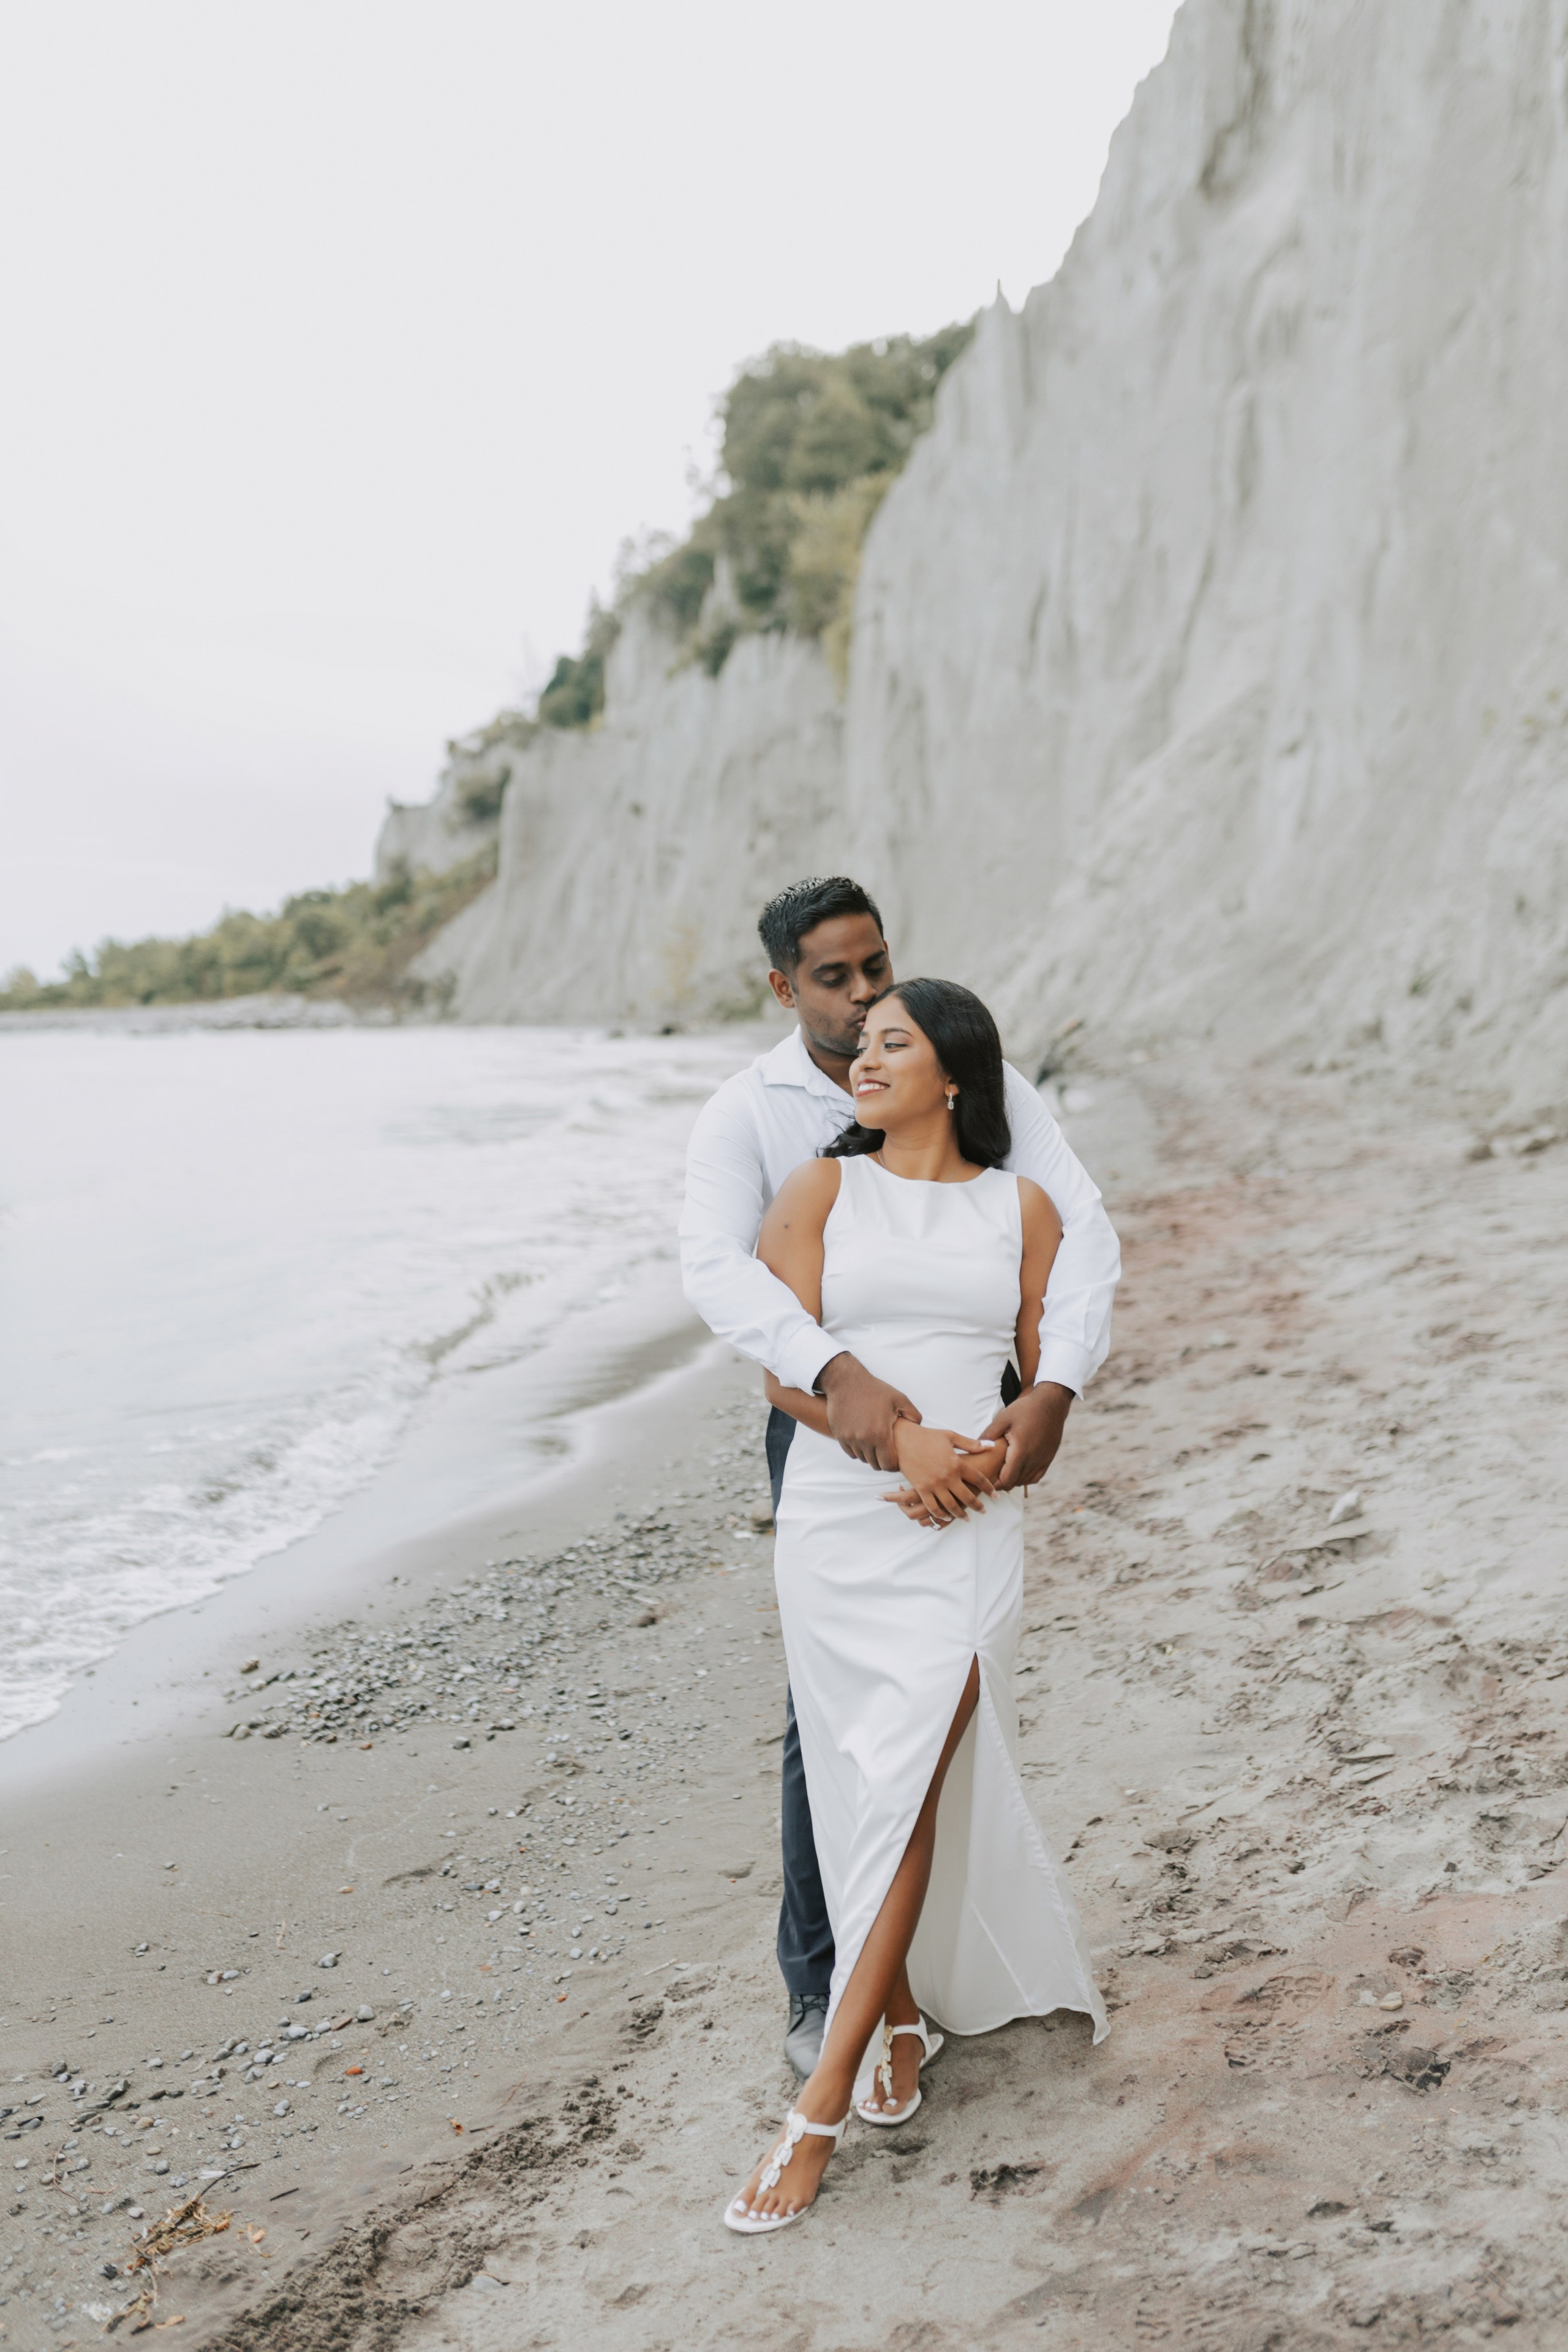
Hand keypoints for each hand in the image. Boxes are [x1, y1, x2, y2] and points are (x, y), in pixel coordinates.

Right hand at [819, 1352, 920, 1472]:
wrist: (846, 1381)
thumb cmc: (874, 1390)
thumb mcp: (899, 1399)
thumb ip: (913, 1414)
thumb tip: (919, 1427)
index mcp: (880, 1434)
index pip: (888, 1464)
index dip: (894, 1465)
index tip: (895, 1459)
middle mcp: (864, 1440)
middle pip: (875, 1464)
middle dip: (882, 1460)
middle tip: (887, 1451)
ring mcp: (850, 1438)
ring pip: (862, 1459)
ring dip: (869, 1455)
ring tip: (875, 1444)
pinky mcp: (839, 1435)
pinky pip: (851, 1452)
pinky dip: (858, 1450)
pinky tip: (863, 1440)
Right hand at [885, 1424, 1003, 1525]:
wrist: (903, 1440)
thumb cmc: (928, 1437)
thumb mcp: (951, 1437)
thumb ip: (971, 1444)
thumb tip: (990, 1446)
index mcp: (957, 1463)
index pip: (979, 1479)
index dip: (989, 1488)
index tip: (996, 1496)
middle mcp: (947, 1476)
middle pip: (967, 1497)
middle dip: (977, 1506)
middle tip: (983, 1511)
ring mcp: (934, 1485)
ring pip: (951, 1506)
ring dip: (960, 1514)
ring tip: (967, 1518)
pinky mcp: (921, 1489)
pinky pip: (932, 1507)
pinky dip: (940, 1514)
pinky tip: (946, 1517)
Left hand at [981, 1382, 1072, 1489]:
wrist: (1051, 1404)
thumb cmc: (1025, 1409)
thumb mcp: (1003, 1418)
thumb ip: (989, 1434)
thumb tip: (976, 1447)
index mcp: (1020, 1452)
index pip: (1006, 1480)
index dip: (994, 1484)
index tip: (985, 1478)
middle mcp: (1033, 1460)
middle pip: (1014, 1483)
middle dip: (1001, 1482)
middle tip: (990, 1475)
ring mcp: (1043, 1461)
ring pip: (1024, 1481)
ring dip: (1013, 1480)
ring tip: (1002, 1471)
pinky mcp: (1048, 1459)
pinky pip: (1035, 1477)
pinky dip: (1025, 1477)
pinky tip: (1017, 1469)